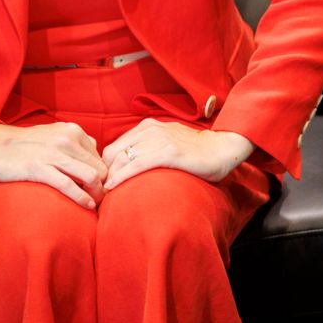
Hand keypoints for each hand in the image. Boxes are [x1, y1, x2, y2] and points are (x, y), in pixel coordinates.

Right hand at [0, 121, 107, 208]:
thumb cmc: (27, 144)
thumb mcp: (55, 133)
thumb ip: (75, 141)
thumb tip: (95, 151)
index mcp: (73, 131)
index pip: (100, 157)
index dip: (103, 174)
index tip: (101, 187)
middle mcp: (67, 140)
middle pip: (99, 168)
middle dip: (104, 186)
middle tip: (101, 199)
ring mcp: (54, 154)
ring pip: (90, 176)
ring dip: (97, 193)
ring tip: (96, 203)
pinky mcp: (40, 168)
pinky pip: (69, 186)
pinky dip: (82, 198)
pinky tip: (86, 205)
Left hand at [100, 118, 253, 190]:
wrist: (222, 149)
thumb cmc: (195, 151)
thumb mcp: (166, 142)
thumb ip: (148, 148)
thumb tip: (127, 166)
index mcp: (147, 127)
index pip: (113, 147)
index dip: (104, 167)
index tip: (102, 185)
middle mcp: (150, 130)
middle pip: (112, 153)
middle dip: (102, 174)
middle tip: (99, 193)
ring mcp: (160, 140)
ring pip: (121, 159)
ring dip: (108, 178)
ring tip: (104, 195)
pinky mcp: (169, 153)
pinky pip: (136, 165)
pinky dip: (121, 177)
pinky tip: (113, 187)